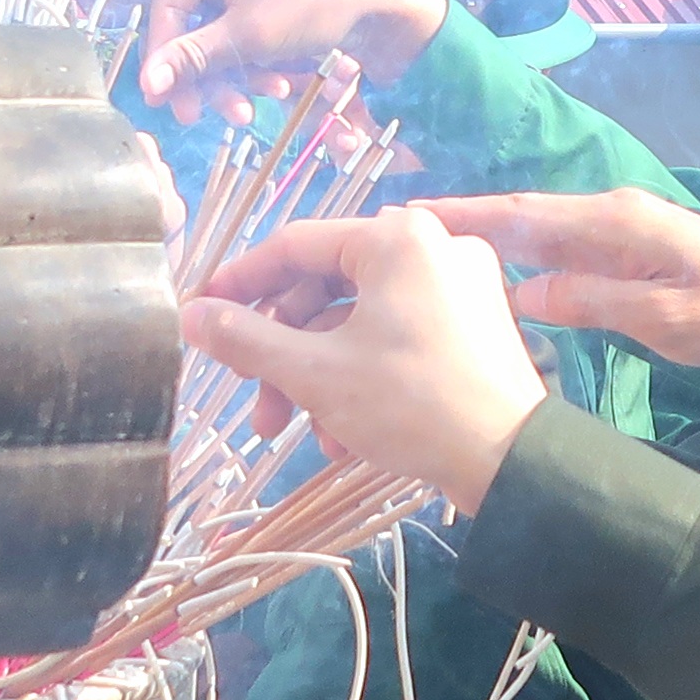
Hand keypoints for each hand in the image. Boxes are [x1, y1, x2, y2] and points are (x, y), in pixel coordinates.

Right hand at [133, 0, 451, 124]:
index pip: (167, 8)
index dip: (164, 60)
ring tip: (253, 108)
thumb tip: (146, 86)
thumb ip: (193, 59)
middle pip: (191, 26)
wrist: (385, 7)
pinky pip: (241, 34)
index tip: (161, 103)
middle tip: (204, 117)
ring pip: (217, 37)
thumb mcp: (249, 36)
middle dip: (205, 75)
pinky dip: (253, 64)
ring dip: (233, 77)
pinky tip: (278, 86)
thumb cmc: (316, 5)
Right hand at [178, 208, 549, 508]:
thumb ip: (245, 338)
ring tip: (299, 433)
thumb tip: (190, 315)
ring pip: (359, 320)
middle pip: (326, 288)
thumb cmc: (408, 402)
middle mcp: (433, 246)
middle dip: (283, 353)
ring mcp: (459, 285)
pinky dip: (362, 379)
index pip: (294, 245)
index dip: (239, 283)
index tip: (201, 318)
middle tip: (254, 405)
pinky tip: (344, 439)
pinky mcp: (473, 325)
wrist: (510, 460)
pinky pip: (396, 336)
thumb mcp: (314, 372)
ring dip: (318, 377)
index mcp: (397, 238)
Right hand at [419, 189, 699, 391]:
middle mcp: (608, 214)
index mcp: (616, 222)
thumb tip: (523, 292)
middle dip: (460, 221)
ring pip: (536, 232)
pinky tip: (488, 271)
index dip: (465, 213)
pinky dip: (518, 254)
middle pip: (520, 216)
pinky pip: (558, 248)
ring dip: (484, 238)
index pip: (525, 214)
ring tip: (425, 249)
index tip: (411, 215)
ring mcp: (615, 230)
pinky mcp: (622, 250)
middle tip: (394, 231)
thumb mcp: (667, 320)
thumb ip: (596, 303)